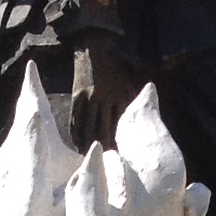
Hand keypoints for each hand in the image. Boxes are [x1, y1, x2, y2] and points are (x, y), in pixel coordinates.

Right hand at [69, 31, 141, 153]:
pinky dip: (77, 136)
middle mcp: (103, 98)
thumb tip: (140, 124)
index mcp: (118, 95)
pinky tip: (79, 148)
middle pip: (103, 131)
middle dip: (105, 151)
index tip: (122, 162)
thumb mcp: (129, 82)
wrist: (95, 46)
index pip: (120, 126)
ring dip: (89, 147)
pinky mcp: (76, 97)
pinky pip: (75, 122)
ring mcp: (88, 98)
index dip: (121, 144)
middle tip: (106, 169)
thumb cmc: (116, 67)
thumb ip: (133, 103)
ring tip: (90, 162)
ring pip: (88, 129)